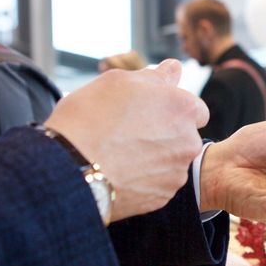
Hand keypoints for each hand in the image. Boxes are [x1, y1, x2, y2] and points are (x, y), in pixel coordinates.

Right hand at [45, 60, 208, 220]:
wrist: (71, 168)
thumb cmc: (90, 118)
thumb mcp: (118, 82)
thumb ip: (154, 76)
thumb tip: (174, 68)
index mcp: (183, 107)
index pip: (195, 109)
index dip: (173, 110)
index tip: (150, 113)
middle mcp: (189, 140)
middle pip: (184, 136)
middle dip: (166, 134)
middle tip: (129, 132)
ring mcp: (177, 172)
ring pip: (172, 161)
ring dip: (156, 157)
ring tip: (121, 154)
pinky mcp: (164, 196)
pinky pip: (159, 184)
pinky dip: (146, 179)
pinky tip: (121, 172)